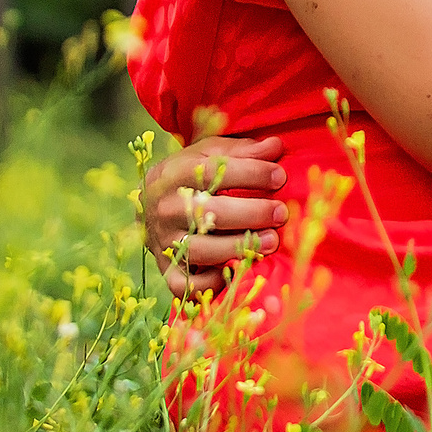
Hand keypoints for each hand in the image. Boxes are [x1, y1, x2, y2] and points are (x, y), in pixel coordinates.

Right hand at [141, 135, 288, 296]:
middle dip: (252, 213)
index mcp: (177, 173)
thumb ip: (242, 150)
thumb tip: (275, 146)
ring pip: (201, 250)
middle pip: (211, 213)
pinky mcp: (165, 267)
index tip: (279, 177)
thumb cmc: (191, 173)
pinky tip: (233, 270)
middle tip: (282, 213)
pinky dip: (207, 284)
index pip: (216, 172)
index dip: (252, 174)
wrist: (150, 200)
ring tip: (271, 241)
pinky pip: (183, 284)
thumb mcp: (210, 153)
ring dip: (239, 248)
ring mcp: (164, 240)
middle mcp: (167, 208)